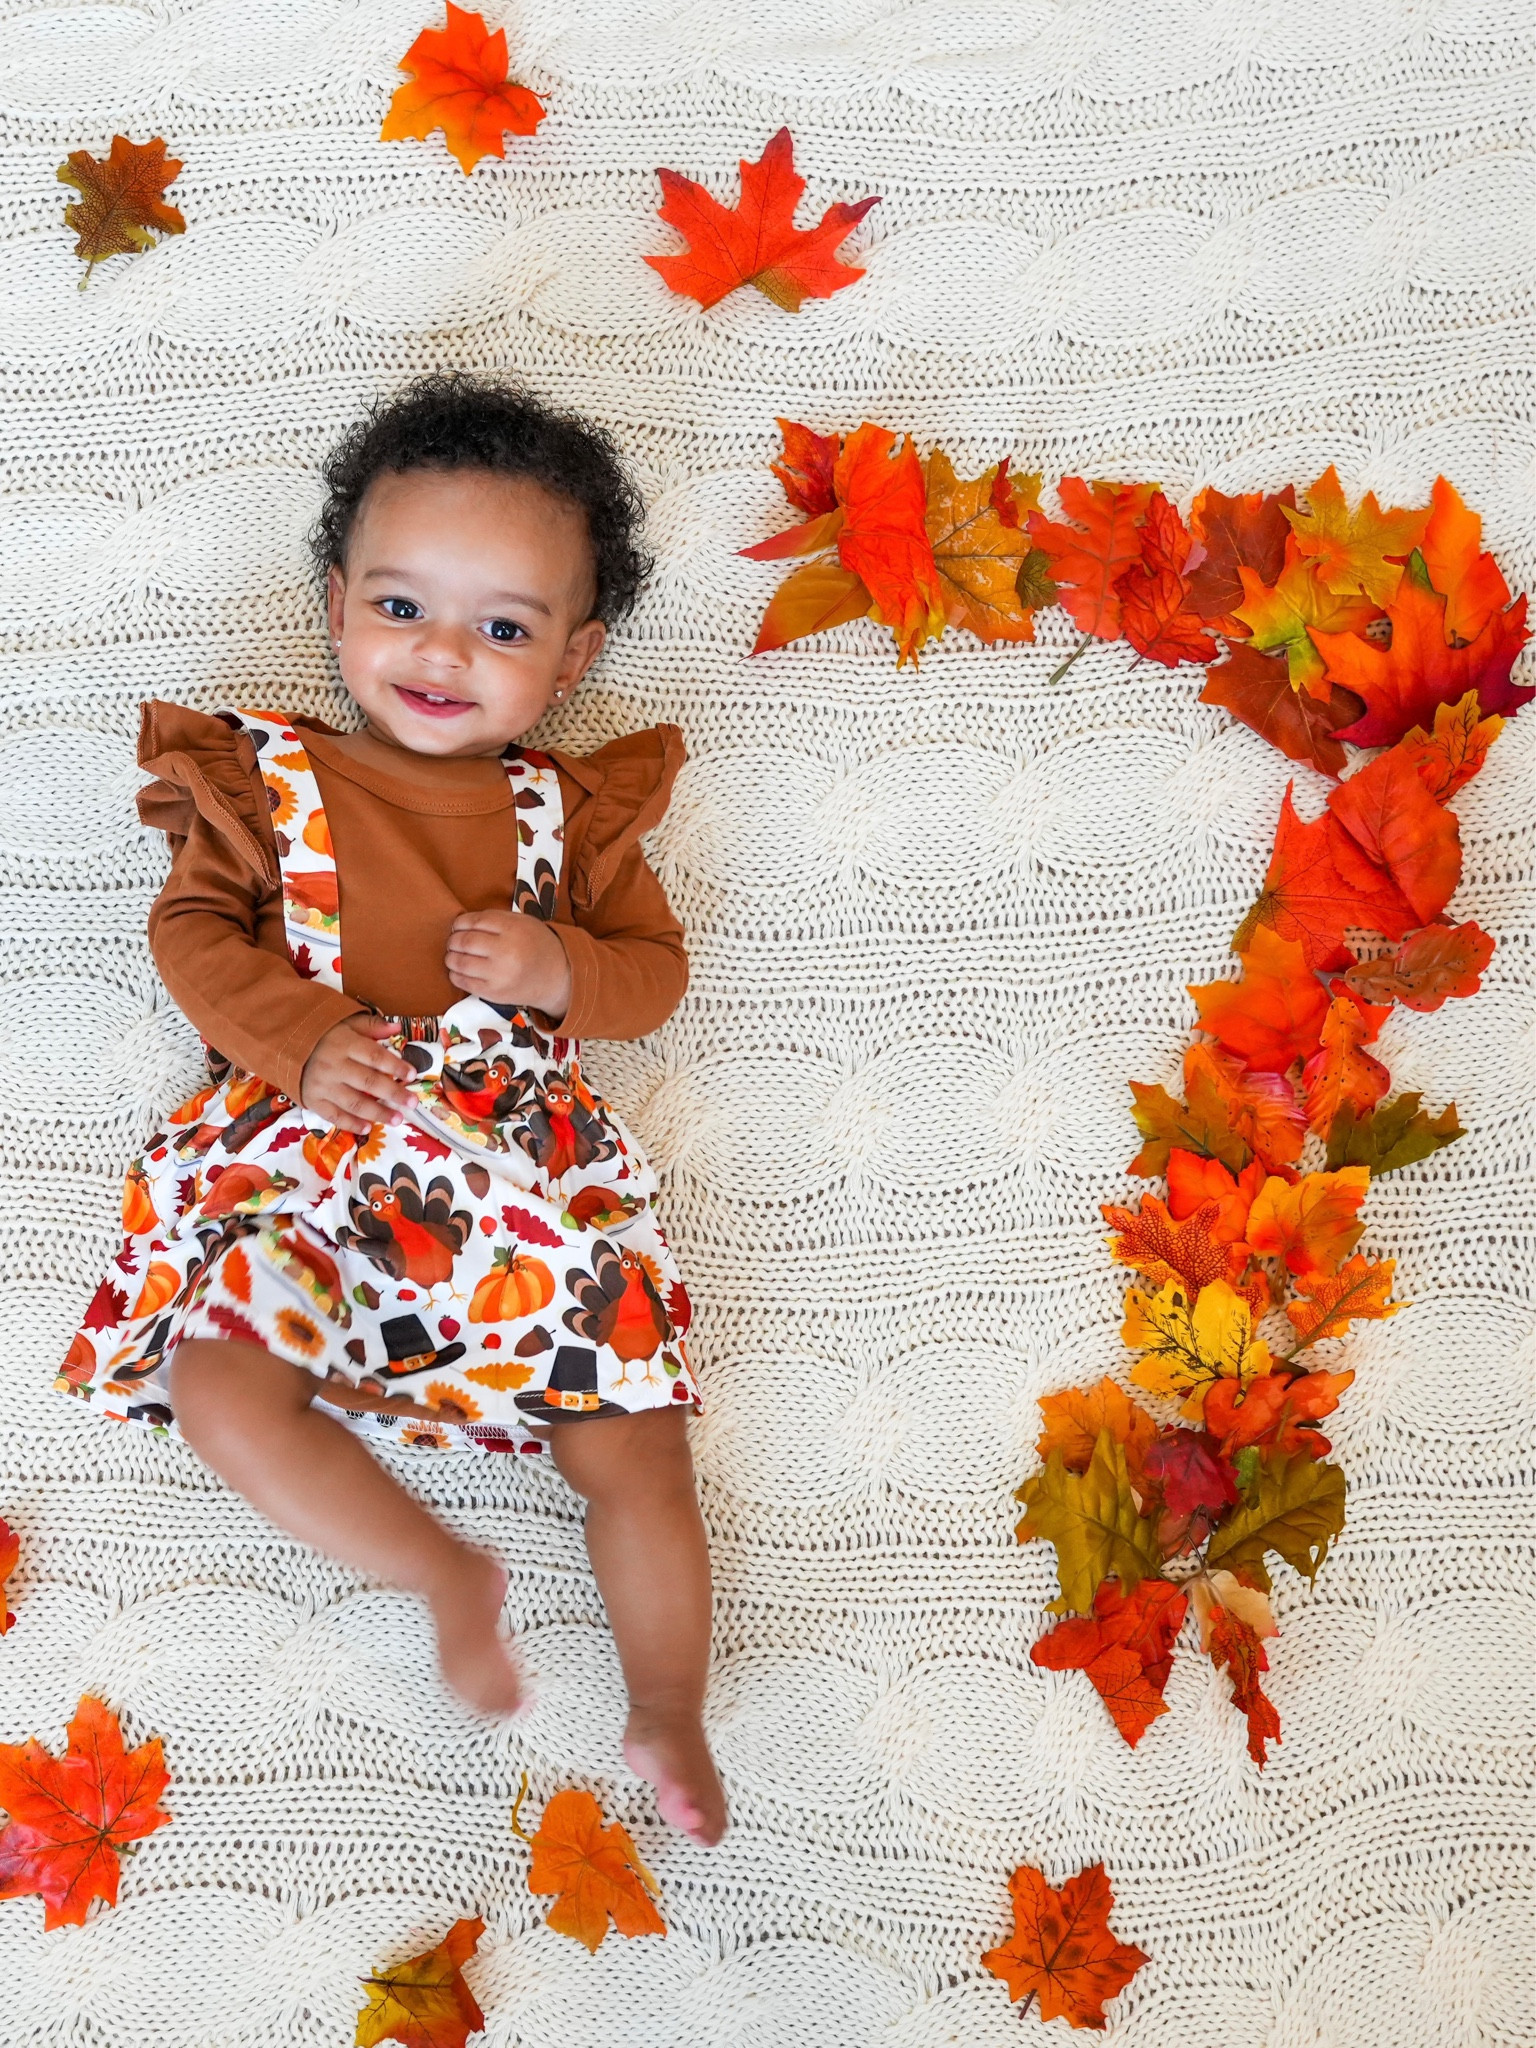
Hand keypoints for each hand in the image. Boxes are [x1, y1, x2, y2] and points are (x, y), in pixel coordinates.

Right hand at [300, 1015, 414, 1133]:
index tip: (412, 1074)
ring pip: (354, 1103)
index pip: (374, 1056)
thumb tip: (396, 1028)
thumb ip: (371, 1026)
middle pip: (368, 1082)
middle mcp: (334, 1066)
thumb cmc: (322, 1035)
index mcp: (344, 1044)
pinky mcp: (313, 1100)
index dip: (395, 1066)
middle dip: (393, 1094)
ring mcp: (322, 1085)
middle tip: (412, 1103)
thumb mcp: (345, 1023)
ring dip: (378, 1113)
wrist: (284, 1045)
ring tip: (397, 1119)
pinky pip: (334, 1115)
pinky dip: (351, 1124)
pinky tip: (368, 1128)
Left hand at [446, 907, 571, 1018]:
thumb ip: (496, 920)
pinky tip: (458, 970)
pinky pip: (464, 982)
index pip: (475, 921)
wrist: (557, 978)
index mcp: (513, 929)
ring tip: (453, 955)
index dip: (460, 923)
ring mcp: (499, 974)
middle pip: (465, 941)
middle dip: (453, 940)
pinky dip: (455, 974)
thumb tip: (462, 924)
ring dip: (451, 957)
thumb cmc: (537, 946)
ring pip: (460, 962)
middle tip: (453, 941)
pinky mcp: (493, 993)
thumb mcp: (523, 923)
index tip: (458, 926)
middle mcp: (506, 951)